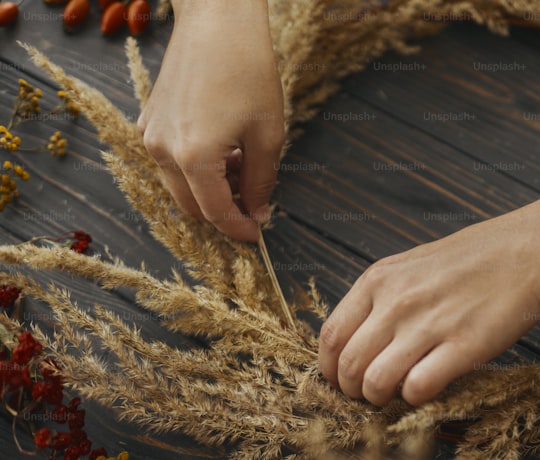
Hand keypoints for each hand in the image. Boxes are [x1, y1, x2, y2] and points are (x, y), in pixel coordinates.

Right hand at [137, 0, 283, 240]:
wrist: (217, 21)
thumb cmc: (248, 72)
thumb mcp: (268, 135)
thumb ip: (261, 182)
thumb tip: (258, 213)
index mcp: (193, 158)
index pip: (217, 214)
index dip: (240, 229)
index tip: (259, 234)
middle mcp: (162, 151)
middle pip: (192, 207)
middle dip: (225, 213)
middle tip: (256, 205)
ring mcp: (150, 135)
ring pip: (179, 187)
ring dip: (210, 190)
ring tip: (244, 167)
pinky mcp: (149, 121)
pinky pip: (170, 162)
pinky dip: (195, 169)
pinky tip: (225, 149)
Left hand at [319, 163, 539, 405]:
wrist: (530, 251)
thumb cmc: (476, 259)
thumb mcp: (414, 265)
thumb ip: (384, 298)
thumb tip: (359, 339)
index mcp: (379, 280)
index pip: (331, 336)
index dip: (331, 369)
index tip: (344, 380)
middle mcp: (396, 302)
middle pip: (348, 366)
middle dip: (354, 392)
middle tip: (371, 396)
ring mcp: (428, 325)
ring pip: (375, 383)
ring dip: (382, 400)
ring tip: (397, 397)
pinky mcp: (462, 347)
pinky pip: (417, 388)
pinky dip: (416, 399)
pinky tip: (429, 389)